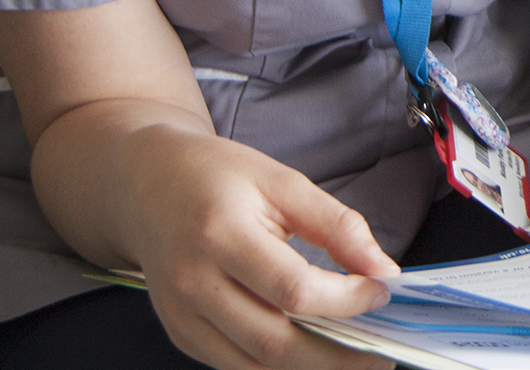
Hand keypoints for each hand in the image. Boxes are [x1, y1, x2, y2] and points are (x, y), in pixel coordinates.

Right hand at [109, 121, 397, 369]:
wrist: (147, 187)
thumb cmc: (217, 178)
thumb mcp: (283, 182)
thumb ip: (337, 224)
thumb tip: (382, 268)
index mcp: (221, 235)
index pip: (293, 290)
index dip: (346, 300)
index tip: (380, 291)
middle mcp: (194, 284)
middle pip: (274, 344)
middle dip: (337, 357)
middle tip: (379, 355)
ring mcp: (182, 316)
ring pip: (255, 366)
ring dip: (311, 369)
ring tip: (353, 358)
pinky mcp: (181, 334)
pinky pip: (236, 365)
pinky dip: (277, 366)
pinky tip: (312, 353)